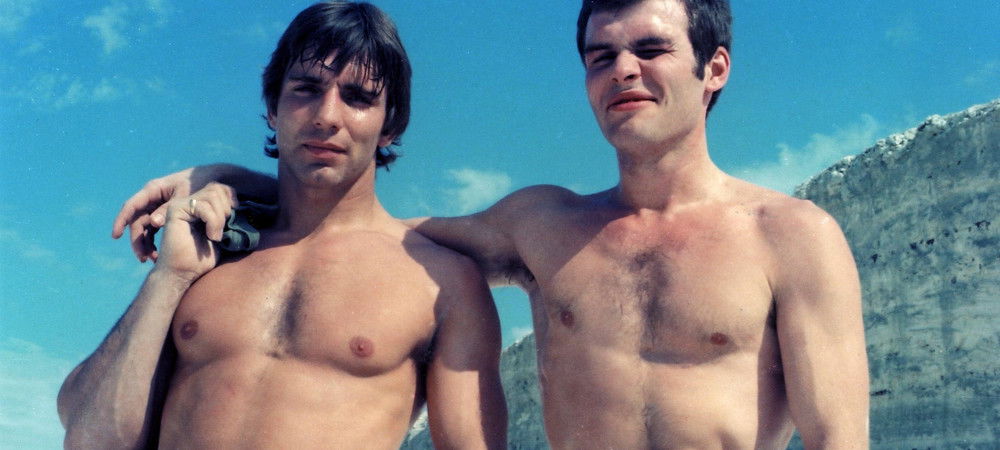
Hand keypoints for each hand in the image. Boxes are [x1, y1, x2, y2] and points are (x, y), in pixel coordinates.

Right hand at [112, 166, 230, 261]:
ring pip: (145, 228)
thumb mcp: (184, 195)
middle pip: (137, 221)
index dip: (121, 220)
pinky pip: (155, 229)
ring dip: (146, 244)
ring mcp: (158, 206)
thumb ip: (168, 209)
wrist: (215, 179)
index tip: (115, 236)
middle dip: (137, 241)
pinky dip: (155, 241)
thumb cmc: (200, 183)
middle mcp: (152, 198)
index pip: (132, 206)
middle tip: (142, 258)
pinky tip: (159, 255)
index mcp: (154, 189)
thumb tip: (153, 224)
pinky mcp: (166, 214)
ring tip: (151, 260)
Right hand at [151, 183, 237, 281]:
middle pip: (217, 188)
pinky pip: (203, 206)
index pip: (220, 188)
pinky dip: (213, 222)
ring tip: (215, 236)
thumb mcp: (220, 233)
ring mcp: (181, 204)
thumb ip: (225, 216)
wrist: (183, 273)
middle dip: (226, 210)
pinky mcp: (175, 210)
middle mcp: (189, 202)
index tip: (231, 220)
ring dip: (219, 218)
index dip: (231, 201)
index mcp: (199, 206)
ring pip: (212, 195)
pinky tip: (210, 236)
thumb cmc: (202, 258)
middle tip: (221, 231)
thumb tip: (239, 202)